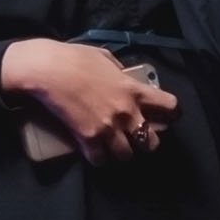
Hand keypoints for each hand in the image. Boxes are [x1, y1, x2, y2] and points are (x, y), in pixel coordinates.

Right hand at [0, 39, 178, 164]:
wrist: (48, 69)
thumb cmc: (75, 58)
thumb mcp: (106, 59)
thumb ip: (120, 73)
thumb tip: (123, 78)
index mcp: (134, 90)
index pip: (170, 106)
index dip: (171, 113)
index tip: (167, 116)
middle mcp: (127, 112)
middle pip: (151, 142)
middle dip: (145, 142)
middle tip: (135, 138)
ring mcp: (108, 128)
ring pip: (126, 156)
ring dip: (121, 153)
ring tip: (113, 147)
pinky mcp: (88, 139)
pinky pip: (100, 160)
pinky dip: (98, 158)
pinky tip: (94, 152)